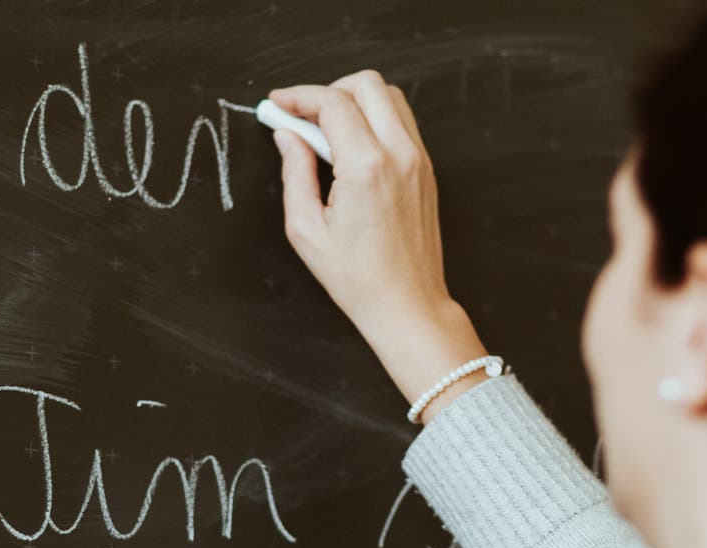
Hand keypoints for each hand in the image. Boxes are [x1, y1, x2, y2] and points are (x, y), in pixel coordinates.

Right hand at [271, 71, 490, 421]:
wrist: (407, 304)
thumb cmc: (358, 278)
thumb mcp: (306, 229)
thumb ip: (294, 172)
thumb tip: (288, 136)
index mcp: (366, 168)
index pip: (332, 103)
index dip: (299, 96)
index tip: (279, 103)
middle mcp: (399, 155)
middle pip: (367, 84)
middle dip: (329, 90)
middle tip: (304, 116)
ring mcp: (419, 160)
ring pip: (390, 96)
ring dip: (355, 101)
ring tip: (327, 132)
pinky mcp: (427, 170)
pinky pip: (402, 122)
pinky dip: (375, 119)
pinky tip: (351, 146)